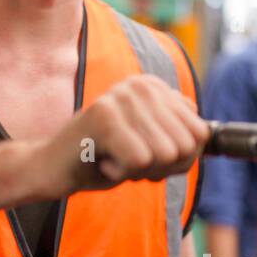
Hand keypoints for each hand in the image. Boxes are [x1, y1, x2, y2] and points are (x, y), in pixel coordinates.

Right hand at [28, 74, 209, 197]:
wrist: (53, 168)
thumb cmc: (105, 159)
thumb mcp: (153, 148)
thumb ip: (184, 139)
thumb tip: (204, 135)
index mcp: (155, 87)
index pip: (200, 134)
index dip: (175, 160)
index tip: (144, 154)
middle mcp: (141, 84)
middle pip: (185, 146)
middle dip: (159, 167)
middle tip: (126, 159)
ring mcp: (121, 97)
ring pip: (165, 154)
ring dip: (139, 170)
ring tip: (112, 157)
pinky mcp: (104, 116)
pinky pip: (140, 160)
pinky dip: (121, 172)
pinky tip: (101, 160)